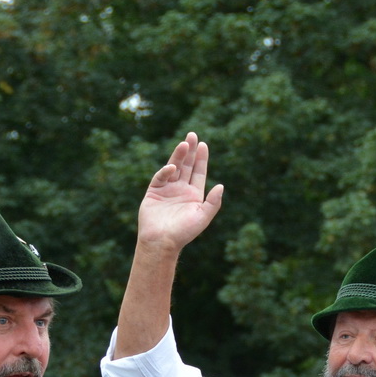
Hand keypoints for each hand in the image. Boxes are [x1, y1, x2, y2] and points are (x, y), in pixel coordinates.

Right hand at [137, 132, 223, 250]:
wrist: (161, 242)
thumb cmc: (183, 232)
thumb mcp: (202, 217)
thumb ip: (213, 202)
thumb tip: (221, 186)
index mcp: (194, 195)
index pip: (199, 172)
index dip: (201, 159)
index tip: (203, 145)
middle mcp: (181, 189)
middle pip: (187, 166)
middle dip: (190, 151)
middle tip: (193, 134)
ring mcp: (167, 189)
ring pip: (174, 167)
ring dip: (179, 155)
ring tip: (184, 143)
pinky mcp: (154, 191)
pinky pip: (161, 177)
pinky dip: (166, 171)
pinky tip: (172, 167)